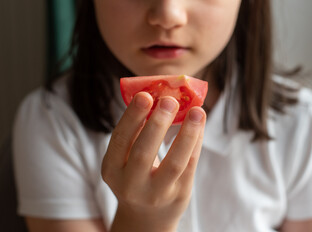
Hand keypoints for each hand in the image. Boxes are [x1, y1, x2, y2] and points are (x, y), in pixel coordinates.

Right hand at [101, 92, 205, 231]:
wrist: (146, 216)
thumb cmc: (135, 176)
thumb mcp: (124, 160)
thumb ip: (136, 134)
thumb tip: (157, 97)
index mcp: (112, 170)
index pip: (120, 141)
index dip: (132, 117)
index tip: (145, 95)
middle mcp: (131, 185)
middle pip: (144, 153)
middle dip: (158, 124)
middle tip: (169, 100)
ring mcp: (157, 193)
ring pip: (175, 162)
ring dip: (187, 133)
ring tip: (197, 110)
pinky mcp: (179, 194)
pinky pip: (191, 165)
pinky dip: (196, 142)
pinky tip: (199, 123)